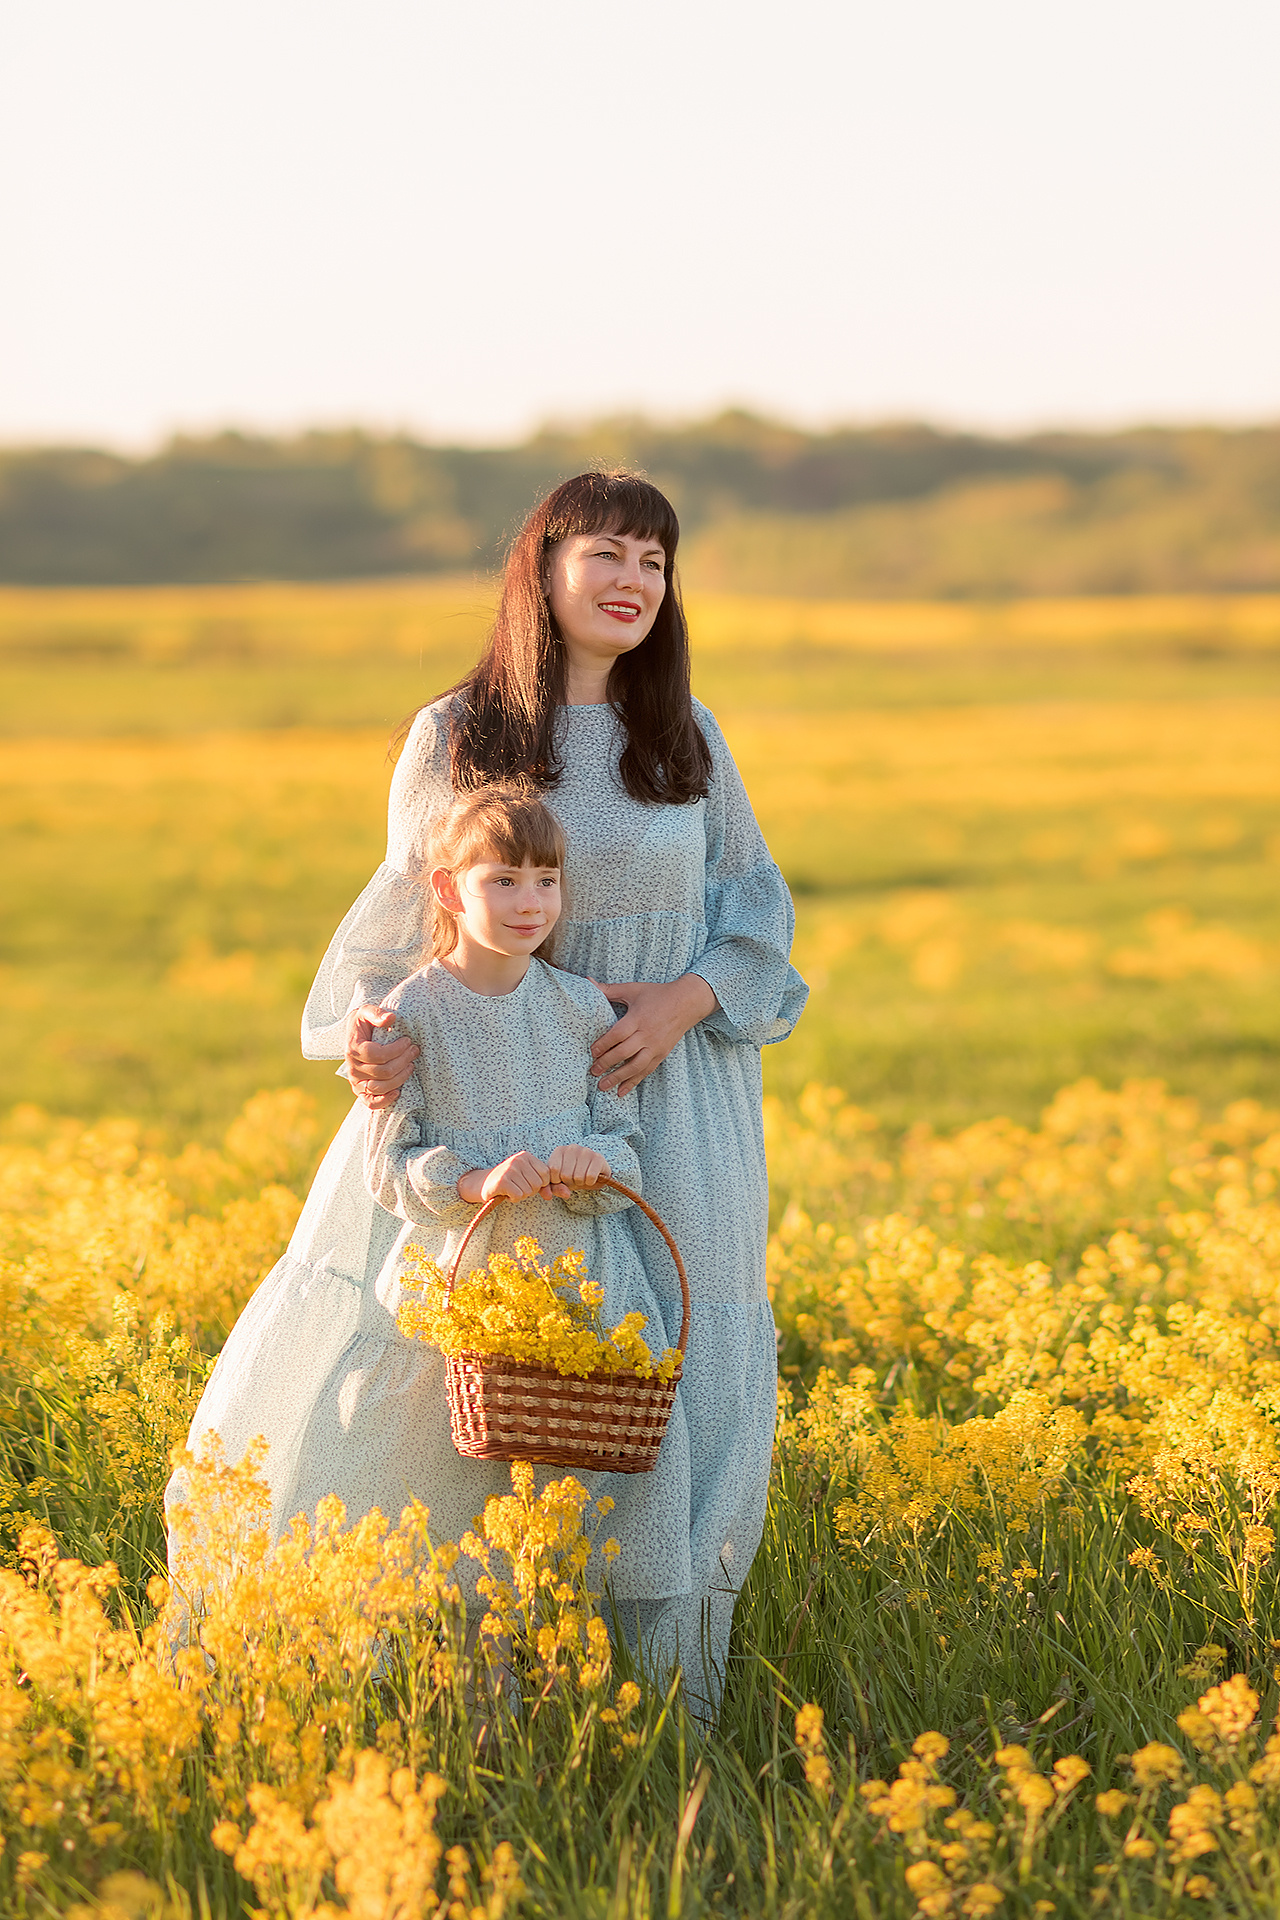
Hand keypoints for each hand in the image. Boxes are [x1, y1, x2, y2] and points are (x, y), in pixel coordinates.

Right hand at [345, 1003, 418, 1109]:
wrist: (355, 1035)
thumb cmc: (363, 1023)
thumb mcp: (366, 1012)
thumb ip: (377, 1013)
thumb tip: (391, 1018)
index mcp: (353, 1049)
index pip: (377, 1054)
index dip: (396, 1049)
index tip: (408, 1041)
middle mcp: (352, 1068)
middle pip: (383, 1071)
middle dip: (403, 1061)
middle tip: (415, 1050)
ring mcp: (356, 1081)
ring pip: (380, 1087)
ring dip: (401, 1078)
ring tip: (411, 1066)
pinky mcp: (360, 1091)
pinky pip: (371, 1102)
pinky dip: (385, 1100)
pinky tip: (398, 1092)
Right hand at [458, 1151, 554, 1204]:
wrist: (482, 1184)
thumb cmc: (510, 1182)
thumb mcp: (529, 1180)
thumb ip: (549, 1186)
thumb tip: (568, 1194)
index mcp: (526, 1156)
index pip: (546, 1175)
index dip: (539, 1185)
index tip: (526, 1183)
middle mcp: (518, 1159)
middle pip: (538, 1184)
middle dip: (529, 1190)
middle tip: (516, 1186)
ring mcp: (510, 1169)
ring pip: (529, 1191)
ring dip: (520, 1195)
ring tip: (511, 1189)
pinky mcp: (502, 1180)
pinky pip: (518, 1196)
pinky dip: (513, 1198)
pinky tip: (505, 1193)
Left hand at [546, 1144, 609, 1192]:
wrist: (594, 1173)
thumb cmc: (573, 1175)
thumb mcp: (560, 1182)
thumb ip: (553, 1188)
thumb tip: (557, 1195)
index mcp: (559, 1151)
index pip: (553, 1169)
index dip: (557, 1181)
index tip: (561, 1180)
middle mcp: (572, 1148)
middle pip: (565, 1175)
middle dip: (569, 1183)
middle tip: (574, 1179)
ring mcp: (586, 1151)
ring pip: (578, 1177)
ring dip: (580, 1183)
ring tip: (582, 1178)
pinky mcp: (598, 1158)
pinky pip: (590, 1177)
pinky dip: (590, 1182)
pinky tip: (590, 1178)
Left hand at [590, 975, 717, 1095]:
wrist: (687, 1002)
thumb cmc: (657, 994)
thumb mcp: (633, 989)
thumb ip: (609, 989)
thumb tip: (587, 982)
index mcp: (638, 1018)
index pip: (618, 1034)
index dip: (604, 1044)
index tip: (592, 1052)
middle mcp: (647, 1034)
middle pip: (624, 1052)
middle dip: (607, 1064)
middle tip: (593, 1071)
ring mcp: (655, 1046)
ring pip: (635, 1066)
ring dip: (618, 1077)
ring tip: (603, 1086)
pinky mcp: (661, 1054)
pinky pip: (646, 1071)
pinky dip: (633, 1082)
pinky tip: (621, 1091)